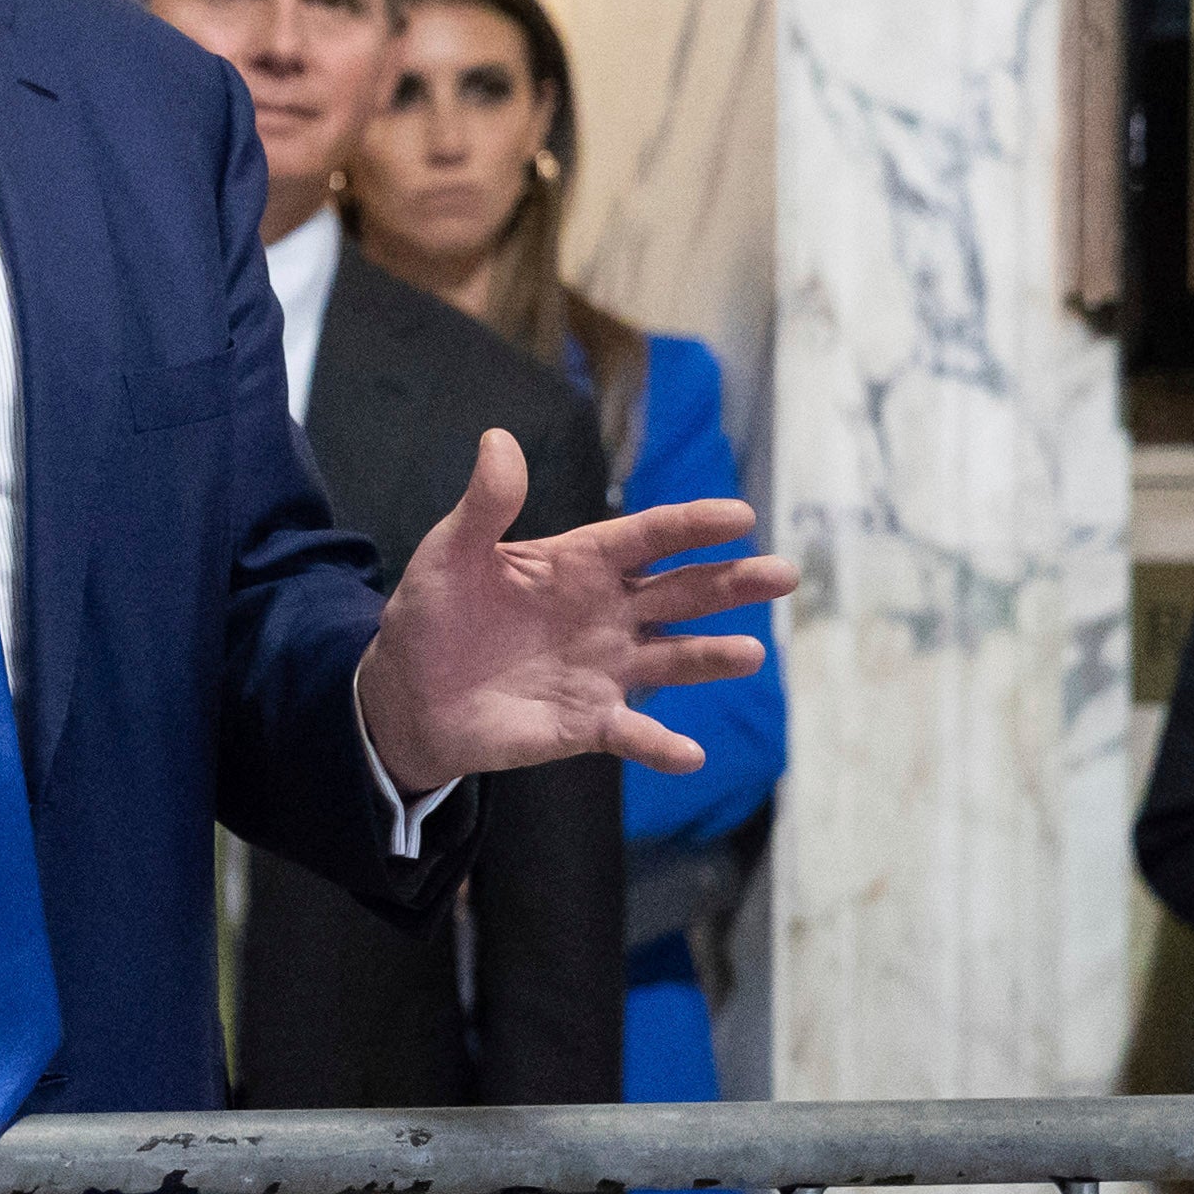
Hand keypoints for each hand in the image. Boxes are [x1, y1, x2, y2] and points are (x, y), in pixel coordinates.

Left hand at [352, 433, 797, 793]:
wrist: (409, 693)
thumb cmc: (434, 614)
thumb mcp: (450, 552)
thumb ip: (484, 504)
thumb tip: (497, 439)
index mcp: (582, 562)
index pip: (648, 537)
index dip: (692, 526)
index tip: (739, 517)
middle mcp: (607, 612)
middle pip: (681, 593)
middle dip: (732, 583)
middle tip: (784, 575)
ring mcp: (604, 669)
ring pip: (673, 659)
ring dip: (712, 657)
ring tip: (750, 654)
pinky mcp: (587, 722)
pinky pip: (633, 734)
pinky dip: (661, 745)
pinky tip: (689, 754)